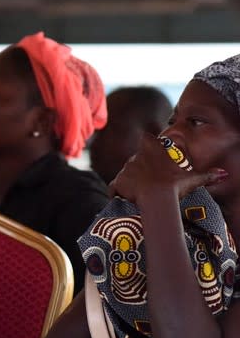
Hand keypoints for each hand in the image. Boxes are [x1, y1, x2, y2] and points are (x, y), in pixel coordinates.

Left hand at [110, 134, 226, 203]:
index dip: (148, 145)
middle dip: (140, 168)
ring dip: (131, 181)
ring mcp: (125, 169)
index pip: (146, 139)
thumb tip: (223, 174)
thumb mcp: (193, 178)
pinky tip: (125, 199)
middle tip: (151, 181)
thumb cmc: (176, 185)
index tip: (153, 154)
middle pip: (135, 159)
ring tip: (142, 192)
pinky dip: (117, 192)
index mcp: (152, 149)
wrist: (157, 198)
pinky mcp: (117, 182)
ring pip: (126, 173)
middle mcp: (136, 156)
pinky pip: (114, 187)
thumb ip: (207, 175)